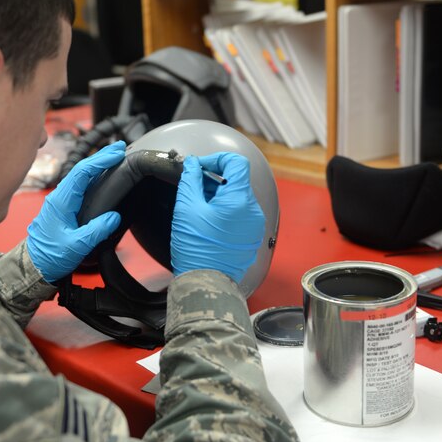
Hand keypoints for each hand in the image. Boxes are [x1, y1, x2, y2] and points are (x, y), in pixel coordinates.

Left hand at [27, 141, 125, 282]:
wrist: (34, 266)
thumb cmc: (50, 256)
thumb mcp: (76, 247)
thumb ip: (96, 231)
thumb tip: (114, 217)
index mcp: (61, 202)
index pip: (82, 172)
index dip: (100, 160)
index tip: (117, 153)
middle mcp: (60, 196)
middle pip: (82, 168)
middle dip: (101, 156)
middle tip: (121, 147)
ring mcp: (61, 200)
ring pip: (81, 175)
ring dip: (98, 164)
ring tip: (115, 156)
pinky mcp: (65, 206)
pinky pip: (80, 185)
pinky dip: (94, 176)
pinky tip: (104, 175)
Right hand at [171, 153, 264, 283]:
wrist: (206, 283)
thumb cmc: (196, 249)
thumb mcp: (186, 208)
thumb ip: (190, 180)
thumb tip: (192, 164)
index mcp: (239, 200)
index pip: (236, 162)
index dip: (217, 159)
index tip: (201, 166)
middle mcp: (253, 211)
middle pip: (238, 181)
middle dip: (215, 179)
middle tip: (195, 186)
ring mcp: (255, 226)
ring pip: (239, 198)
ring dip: (220, 196)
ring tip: (199, 207)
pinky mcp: (252, 237)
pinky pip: (241, 215)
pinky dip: (226, 211)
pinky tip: (209, 221)